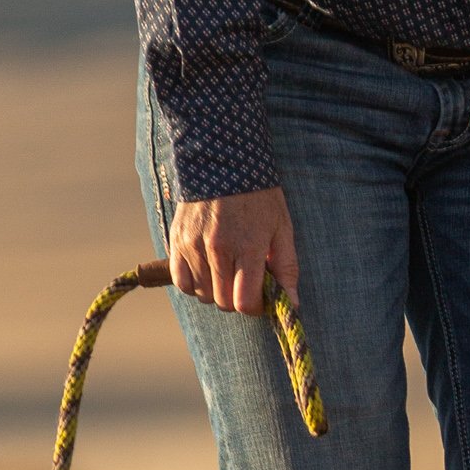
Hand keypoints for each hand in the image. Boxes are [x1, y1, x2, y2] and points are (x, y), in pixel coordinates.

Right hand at [168, 187, 299, 314]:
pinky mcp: (176, 241)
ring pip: (202, 295)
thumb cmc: (259, 197)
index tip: (261, 300)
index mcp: (248, 246)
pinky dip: (194, 284)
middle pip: (223, 302)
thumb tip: (293, 304)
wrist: (223, 161)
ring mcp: (193, 245)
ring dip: (216, 292)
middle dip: (238, 300)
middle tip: (246, 283)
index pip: (244, 301)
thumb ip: (287, 268)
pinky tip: (207, 271)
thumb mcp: (281, 228)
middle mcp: (217, 248)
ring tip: (228, 271)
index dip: (255, 308)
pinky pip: (182, 282)